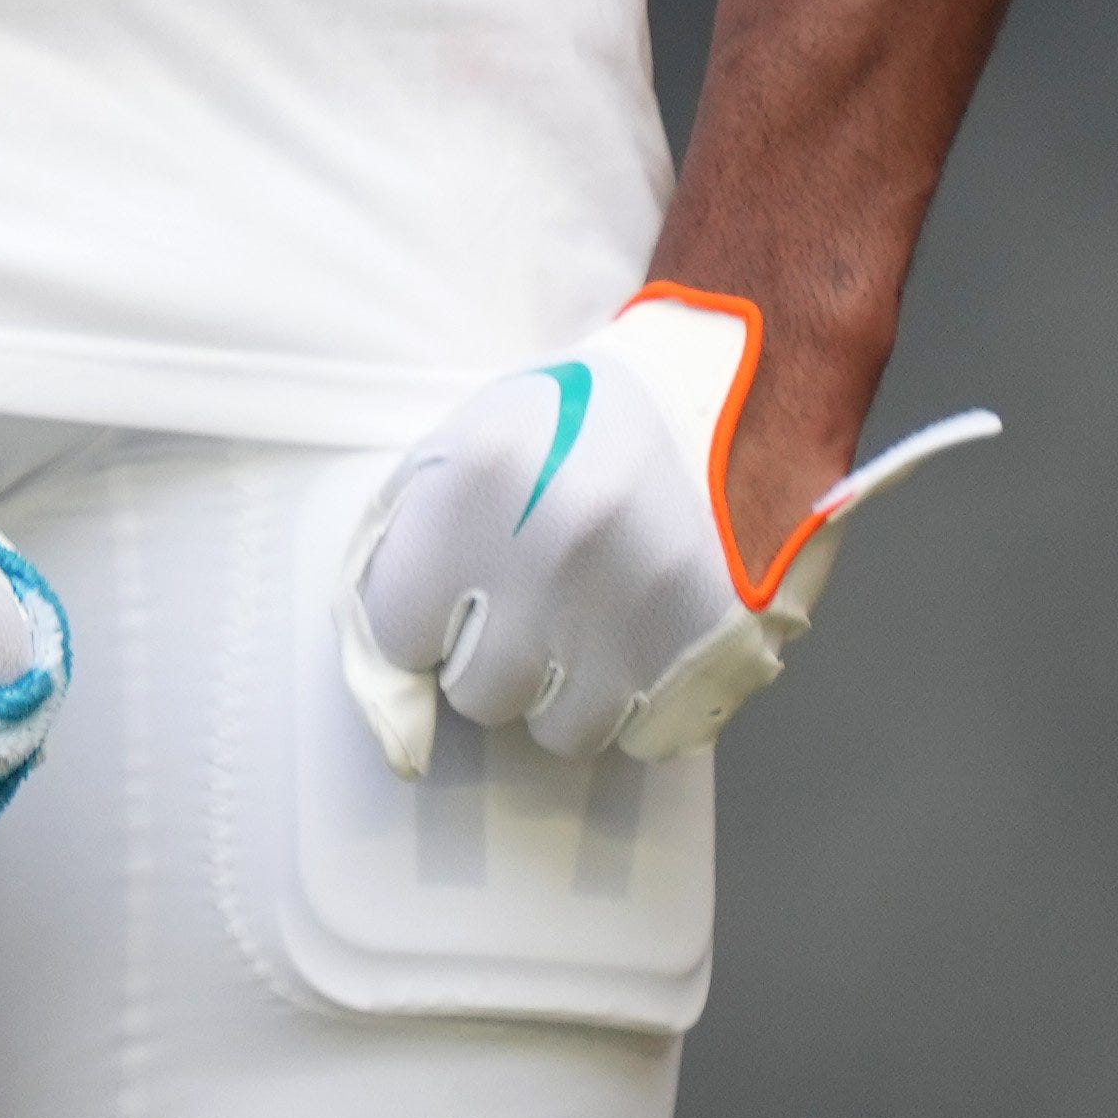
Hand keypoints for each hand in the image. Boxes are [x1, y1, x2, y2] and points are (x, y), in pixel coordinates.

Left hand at [340, 284, 998, 772]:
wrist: (726, 383)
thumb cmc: (576, 420)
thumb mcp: (468, 443)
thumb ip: (405, 548)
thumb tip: (391, 698)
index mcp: (479, 483)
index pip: (397, 633)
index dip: (423, 617)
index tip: (453, 593)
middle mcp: (553, 549)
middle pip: (479, 693)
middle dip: (495, 657)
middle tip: (532, 600)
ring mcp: (635, 601)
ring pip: (561, 730)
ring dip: (567, 688)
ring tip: (591, 615)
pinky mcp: (707, 639)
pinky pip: (642, 734)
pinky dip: (638, 699)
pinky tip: (642, 634)